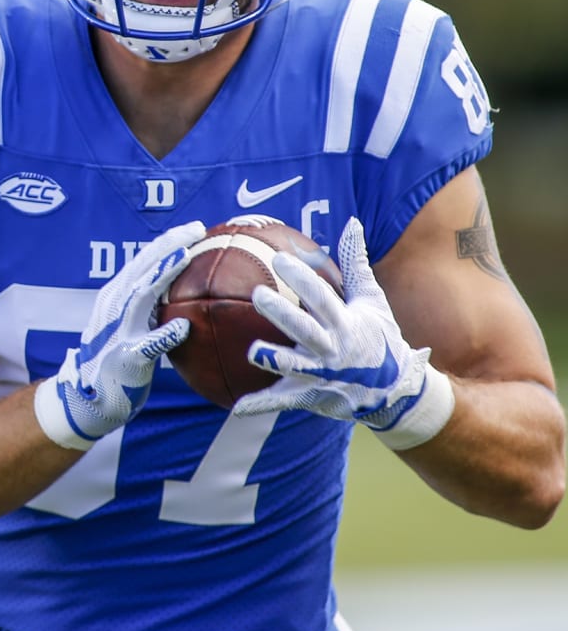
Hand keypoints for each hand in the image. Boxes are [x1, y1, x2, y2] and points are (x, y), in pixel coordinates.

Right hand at [35, 220, 205, 449]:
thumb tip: (184, 289)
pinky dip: (163, 335)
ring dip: (161, 276)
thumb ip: (150, 305)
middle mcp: (114, 307)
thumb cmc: (117, 357)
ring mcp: (118, 331)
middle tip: (195, 229)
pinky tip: (182, 327)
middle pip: (141, 268)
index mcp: (117, 296)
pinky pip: (146, 346)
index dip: (167, 242)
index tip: (195, 228)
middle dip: (168, 245)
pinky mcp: (124, 359)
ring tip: (184, 258)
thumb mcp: (131, 324)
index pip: (143, 261)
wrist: (88, 397)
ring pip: (139, 296)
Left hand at [231, 217, 453, 449]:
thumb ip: (356, 264)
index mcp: (346, 323)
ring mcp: (322, 376)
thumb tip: (352, 223)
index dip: (303, 278)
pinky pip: (282, 401)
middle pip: (305, 328)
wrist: (395, 392)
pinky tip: (236, 407)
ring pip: (295, 366)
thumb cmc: (378, 338)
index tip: (281, 258)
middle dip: (283, 313)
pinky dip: (261, 405)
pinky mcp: (311, 398)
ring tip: (251, 351)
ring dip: (274, 359)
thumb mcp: (372, 301)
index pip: (322, 296)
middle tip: (257, 293)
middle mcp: (333, 349)